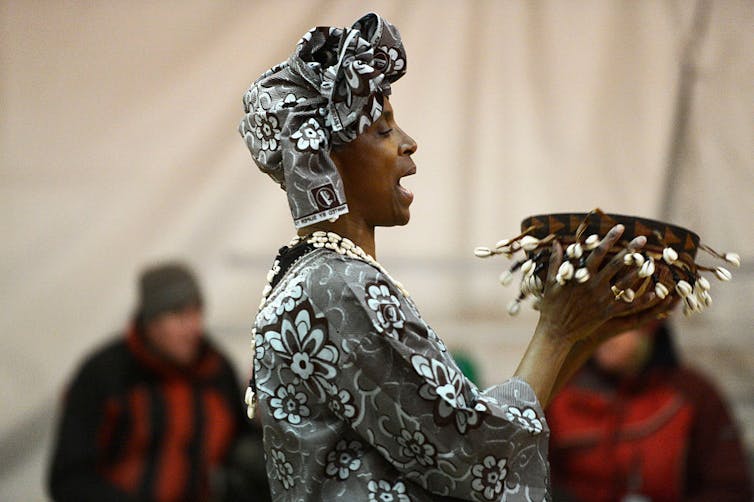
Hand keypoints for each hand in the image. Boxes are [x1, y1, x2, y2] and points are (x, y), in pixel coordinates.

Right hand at [536, 224, 661, 343]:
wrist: (556, 331)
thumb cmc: (551, 306)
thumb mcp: (551, 282)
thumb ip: (555, 261)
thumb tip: (557, 242)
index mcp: (581, 276)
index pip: (598, 252)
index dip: (609, 239)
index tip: (619, 228)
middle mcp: (594, 285)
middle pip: (616, 263)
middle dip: (630, 250)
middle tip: (642, 239)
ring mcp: (602, 299)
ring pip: (625, 282)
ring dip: (639, 271)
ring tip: (652, 262)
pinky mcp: (607, 312)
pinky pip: (628, 305)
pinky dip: (642, 300)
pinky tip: (654, 293)